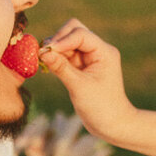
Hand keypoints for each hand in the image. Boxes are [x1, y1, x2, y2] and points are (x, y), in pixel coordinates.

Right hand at [40, 19, 137, 142]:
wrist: (112, 124)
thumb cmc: (100, 107)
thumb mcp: (78, 87)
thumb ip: (61, 67)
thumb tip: (42, 51)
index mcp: (104, 52)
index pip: (80, 34)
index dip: (62, 40)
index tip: (46, 51)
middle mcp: (98, 50)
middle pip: (74, 30)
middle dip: (58, 40)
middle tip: (44, 54)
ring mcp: (90, 57)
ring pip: (67, 42)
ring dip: (55, 49)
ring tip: (44, 62)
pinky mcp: (82, 66)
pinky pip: (66, 54)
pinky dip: (56, 58)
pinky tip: (48, 66)